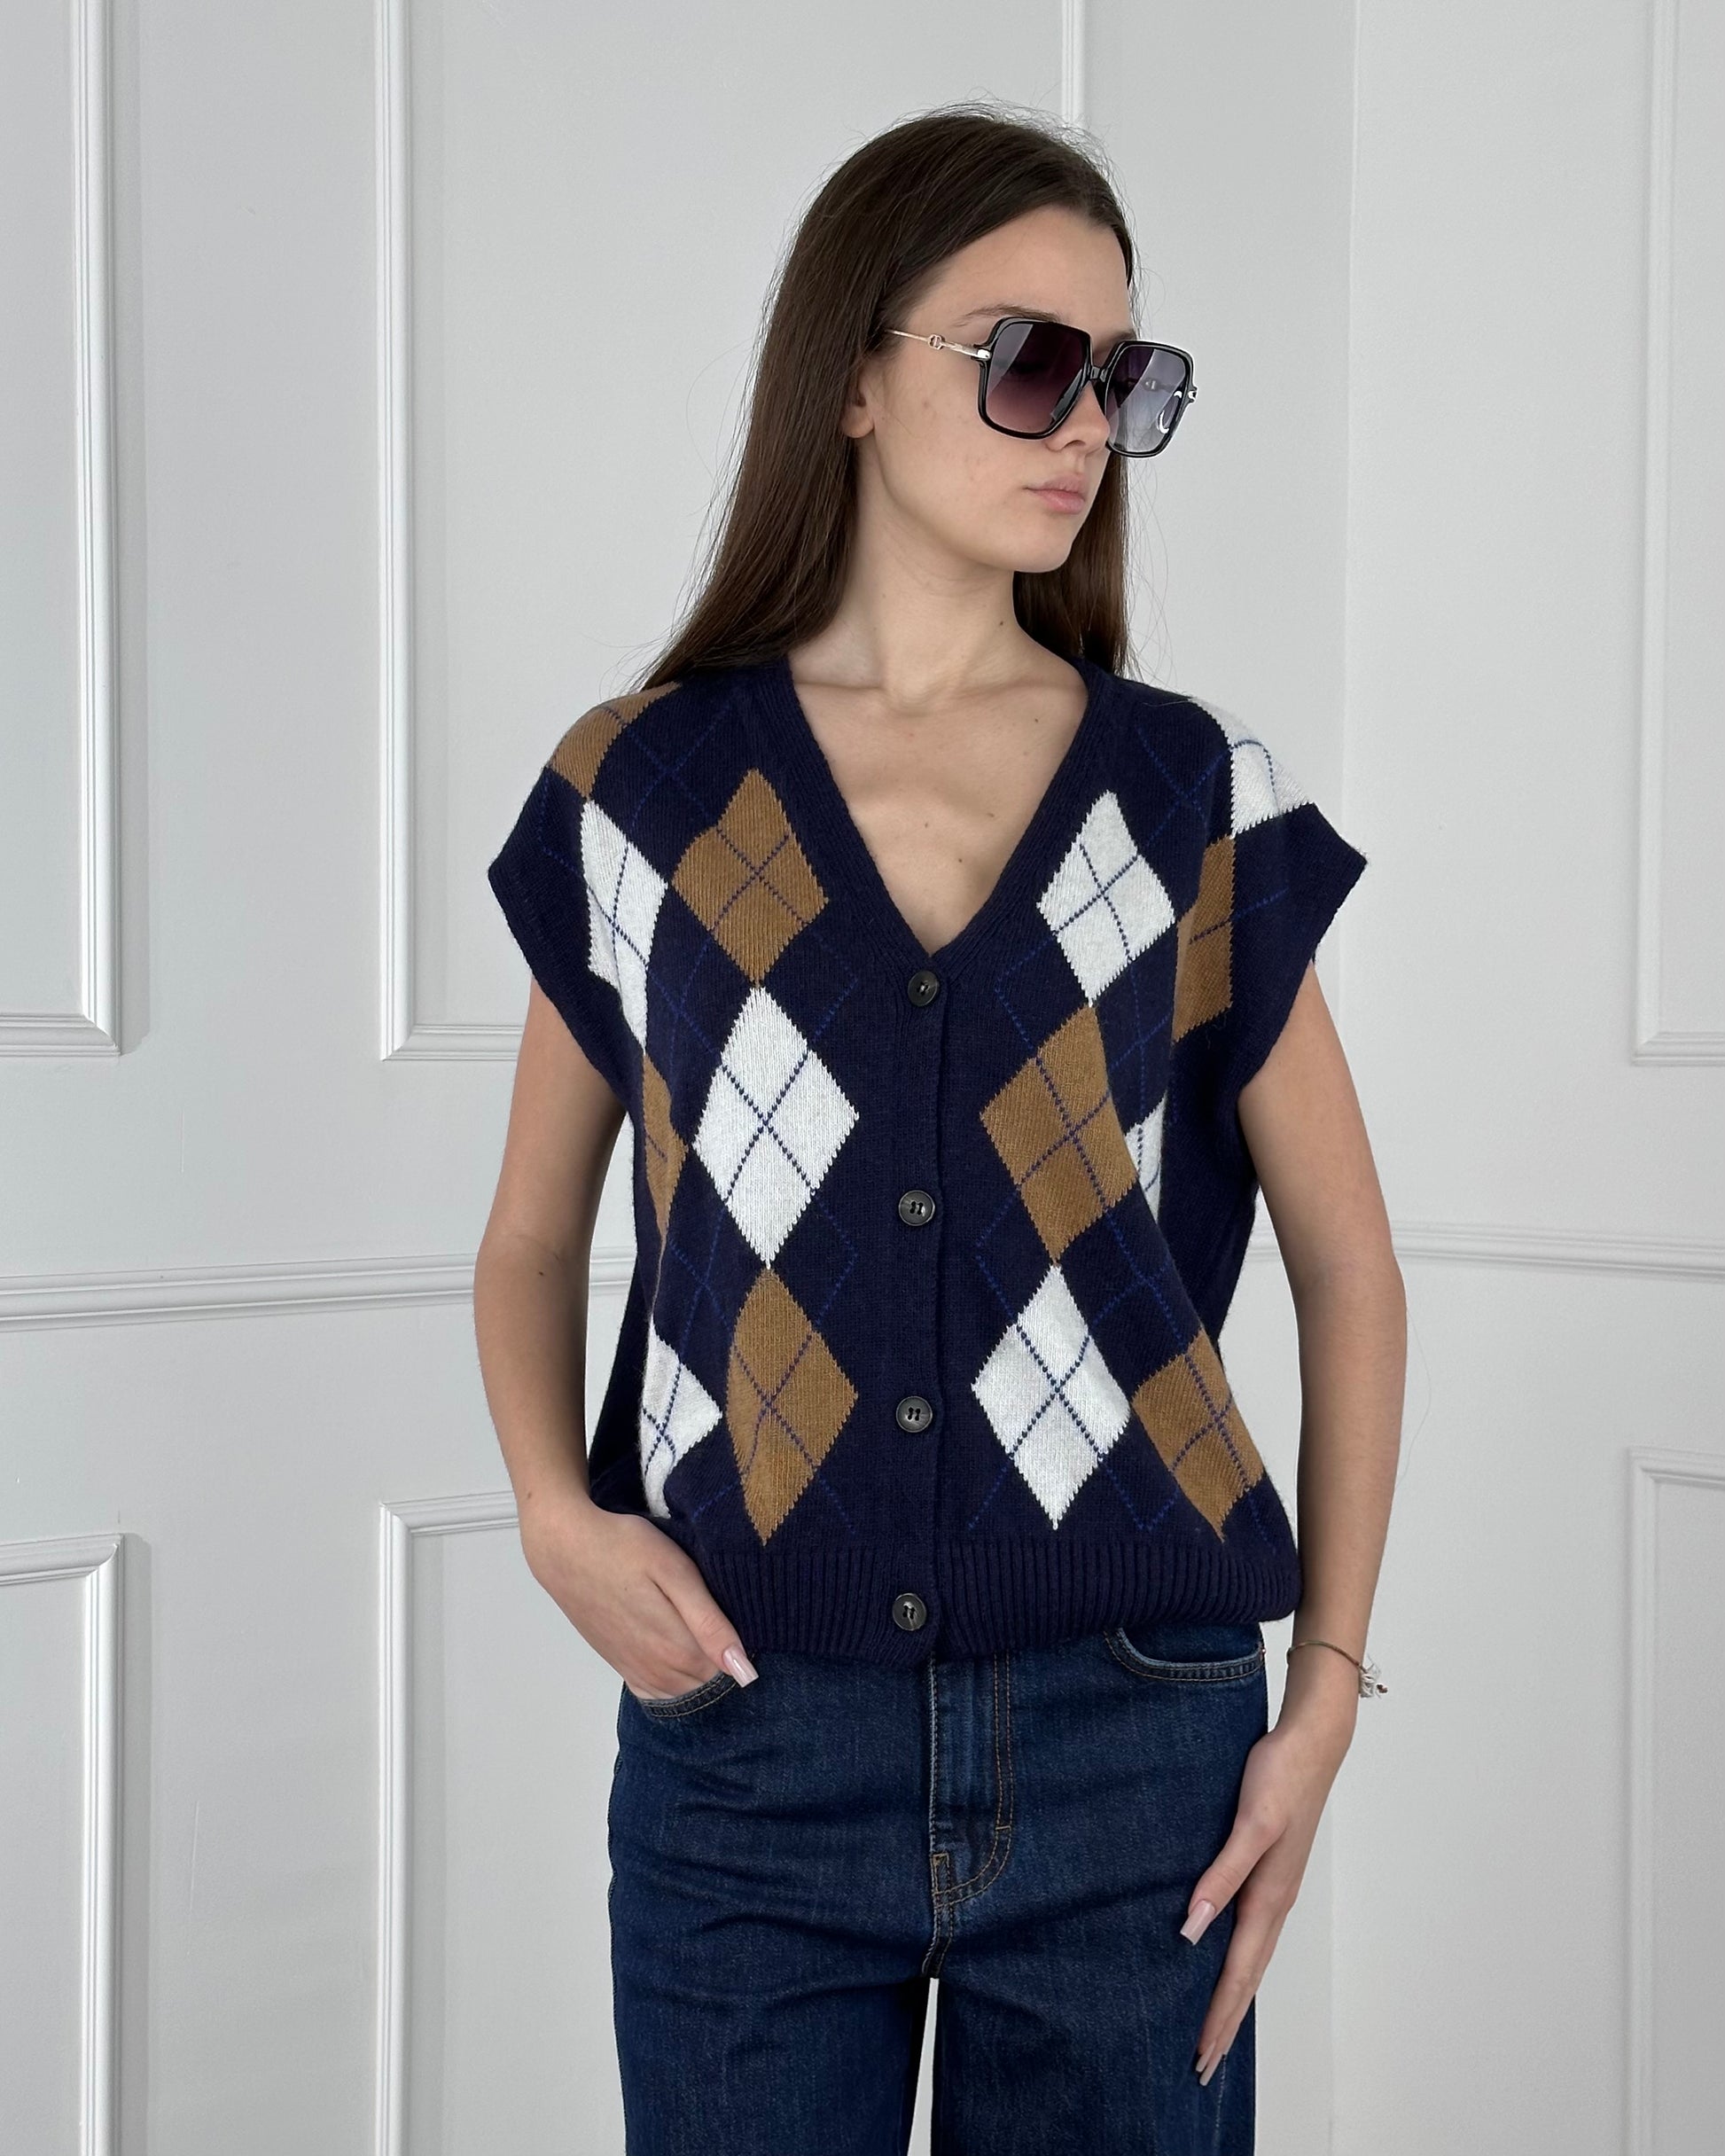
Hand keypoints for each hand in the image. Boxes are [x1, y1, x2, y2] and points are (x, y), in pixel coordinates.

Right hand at [519, 1490, 758, 1698]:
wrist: (565, 1550)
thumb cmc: (624, 1549)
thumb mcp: (676, 1573)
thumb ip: (710, 1624)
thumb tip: (745, 1672)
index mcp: (678, 1649)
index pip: (729, 1669)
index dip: (739, 1643)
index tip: (738, 1614)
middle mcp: (658, 1671)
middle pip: (708, 1681)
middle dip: (720, 1659)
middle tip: (718, 1615)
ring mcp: (635, 1670)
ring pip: (683, 1689)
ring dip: (697, 1670)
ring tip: (698, 1629)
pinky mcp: (619, 1665)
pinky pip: (655, 1691)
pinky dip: (672, 1682)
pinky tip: (675, 1654)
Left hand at [1182, 1656, 1359, 2084]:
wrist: (1313, 1741)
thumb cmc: (1280, 1777)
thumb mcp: (1250, 1824)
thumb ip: (1221, 1875)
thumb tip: (1191, 1929)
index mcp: (1269, 1897)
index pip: (1238, 1972)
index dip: (1218, 2015)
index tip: (1200, 2056)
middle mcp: (1275, 1901)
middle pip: (1248, 1976)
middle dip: (1226, 2022)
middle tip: (1204, 2066)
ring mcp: (1276, 1887)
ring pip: (1252, 1956)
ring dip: (1233, 1995)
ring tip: (1216, 2028)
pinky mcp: (1271, 1869)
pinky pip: (1252, 1931)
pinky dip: (1239, 1959)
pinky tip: (1224, 1957)